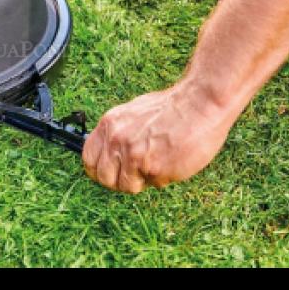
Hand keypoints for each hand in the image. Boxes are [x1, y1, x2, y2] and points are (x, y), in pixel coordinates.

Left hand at [82, 80, 238, 193]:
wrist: (200, 103)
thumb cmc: (173, 108)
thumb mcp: (134, 114)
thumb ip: (120, 133)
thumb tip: (112, 155)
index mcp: (110, 125)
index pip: (88, 158)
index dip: (99, 170)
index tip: (111, 173)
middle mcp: (117, 140)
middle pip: (104, 178)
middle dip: (119, 180)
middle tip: (136, 174)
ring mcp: (134, 156)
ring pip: (127, 186)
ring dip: (142, 181)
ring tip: (158, 162)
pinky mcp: (154, 169)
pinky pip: (154, 184)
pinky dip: (164, 177)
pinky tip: (173, 160)